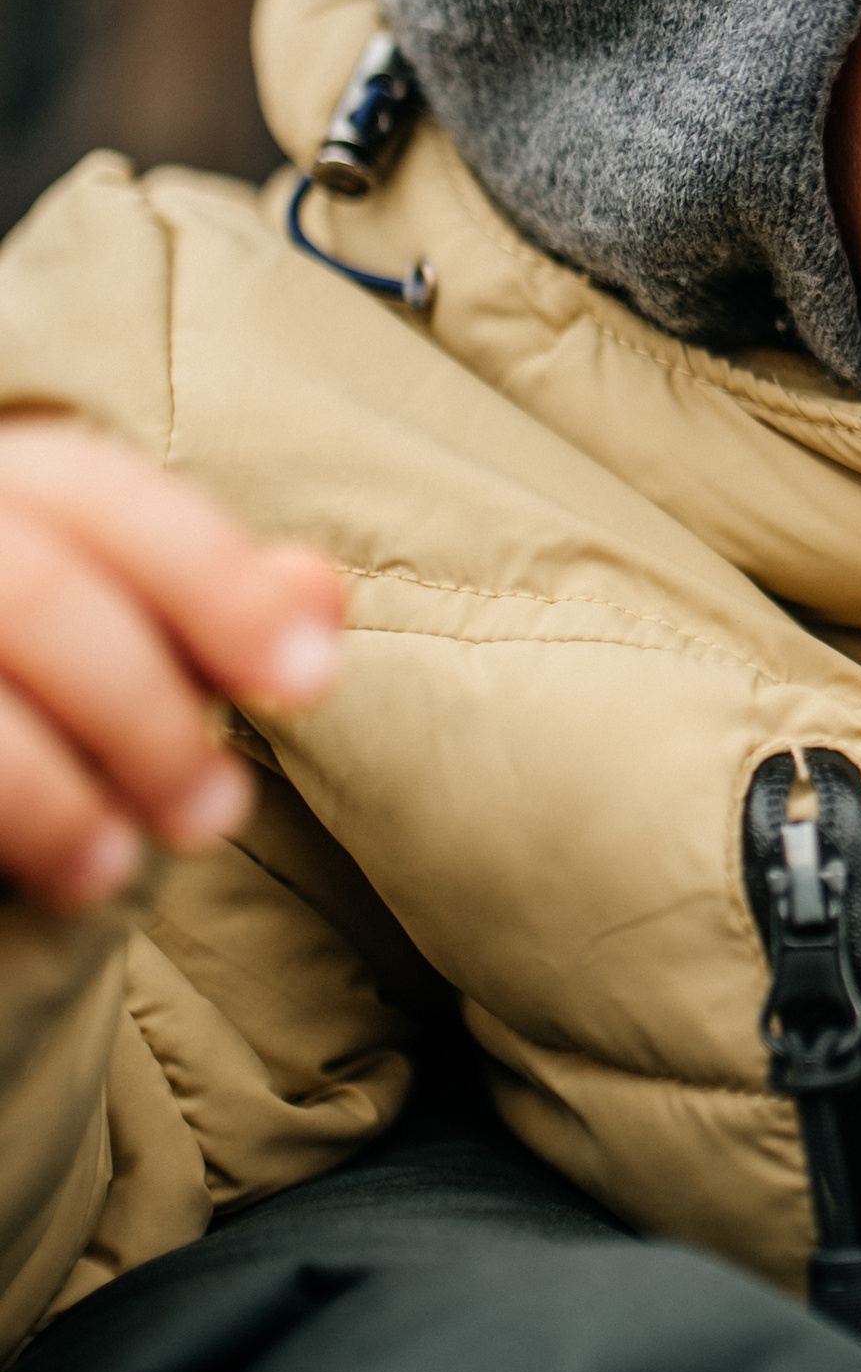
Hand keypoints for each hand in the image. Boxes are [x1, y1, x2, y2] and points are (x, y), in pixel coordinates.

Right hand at [0, 418, 341, 911]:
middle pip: (32, 591)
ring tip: (112, 873)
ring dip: (49, 790)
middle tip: (217, 813)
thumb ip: (202, 605)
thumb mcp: (104, 617)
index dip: (214, 581)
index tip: (309, 682)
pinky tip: (23, 878)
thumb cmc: (20, 670)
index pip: (100, 493)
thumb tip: (319, 593)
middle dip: (144, 707)